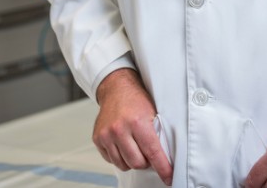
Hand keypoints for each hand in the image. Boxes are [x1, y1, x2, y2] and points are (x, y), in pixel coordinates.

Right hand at [92, 69, 173, 184]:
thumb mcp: (153, 113)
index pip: (153, 153)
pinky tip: (123, 143)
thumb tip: (166, 157)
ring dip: (131, 160)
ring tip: (134, 145)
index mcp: (137, 122)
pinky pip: (111, 160)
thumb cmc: (137, 100)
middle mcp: (120, 129)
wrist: (116, 88)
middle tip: (147, 150)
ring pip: (123, 164)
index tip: (168, 178)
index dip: (163, 168)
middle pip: (137, 163)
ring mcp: (107, 135)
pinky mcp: (98, 138)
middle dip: (145, 161)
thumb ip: (158, 135)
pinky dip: (119, 156)